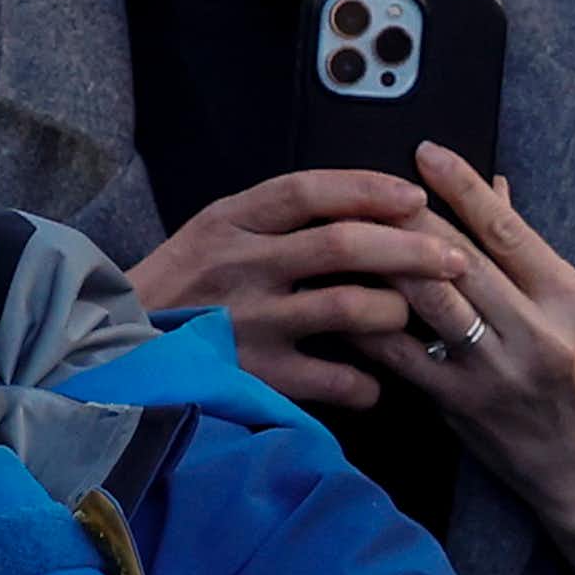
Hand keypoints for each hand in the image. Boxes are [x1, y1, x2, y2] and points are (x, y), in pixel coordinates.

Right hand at [127, 170, 468, 410]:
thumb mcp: (214, 236)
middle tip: (457, 259)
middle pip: (343, 245)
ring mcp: (248, 322)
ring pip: (348, 307)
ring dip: (395, 312)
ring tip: (411, 318)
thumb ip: (278, 220)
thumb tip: (367, 201)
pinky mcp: (256, 375)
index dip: (369, 189)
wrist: (117, 355)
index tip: (416, 195)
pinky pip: (336, 380)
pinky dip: (367, 385)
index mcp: (229, 222)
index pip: (308, 191)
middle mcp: (240, 266)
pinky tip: (377, 385)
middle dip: (411, 248)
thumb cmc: (183, 292)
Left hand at [361, 143, 574, 574]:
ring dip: (379, 260)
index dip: (463, 186)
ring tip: (345, 228)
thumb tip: (494, 190)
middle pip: (458, 258)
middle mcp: (536, 334)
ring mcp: (495, 372)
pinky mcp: (460, 404)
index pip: (509, 230)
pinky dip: (368, 321)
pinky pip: (400, 353)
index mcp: (572, 301)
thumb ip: (531, 256)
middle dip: (407, 215)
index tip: (426, 152)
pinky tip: (341, 295)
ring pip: (425, 299)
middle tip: (366, 183)